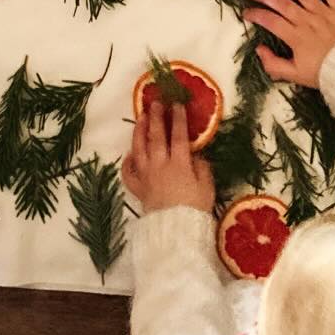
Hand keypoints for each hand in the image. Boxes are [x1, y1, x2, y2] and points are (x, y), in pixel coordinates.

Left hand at [122, 98, 214, 215]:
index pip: (179, 136)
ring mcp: (146, 176)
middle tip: (155, 102)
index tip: (177, 103)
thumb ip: (202, 167)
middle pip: (156, 137)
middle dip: (156, 118)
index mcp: (179, 164)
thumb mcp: (207, 187)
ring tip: (141, 118)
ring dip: (139, 132)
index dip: (178, 119)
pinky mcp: (138, 188)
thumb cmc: (195, 209)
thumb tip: (196, 154)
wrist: (175, 232)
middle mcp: (160, 166)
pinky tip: (130, 154)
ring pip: (139, 149)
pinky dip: (128, 162)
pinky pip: (129, 173)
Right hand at [243, 0, 334, 85]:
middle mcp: (307, 20)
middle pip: (281, 2)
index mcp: (295, 36)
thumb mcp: (295, 75)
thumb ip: (273, 65)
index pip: (269, 20)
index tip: (246, 12)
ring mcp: (324, 12)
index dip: (255, 14)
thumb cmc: (323, 73)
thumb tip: (259, 49)